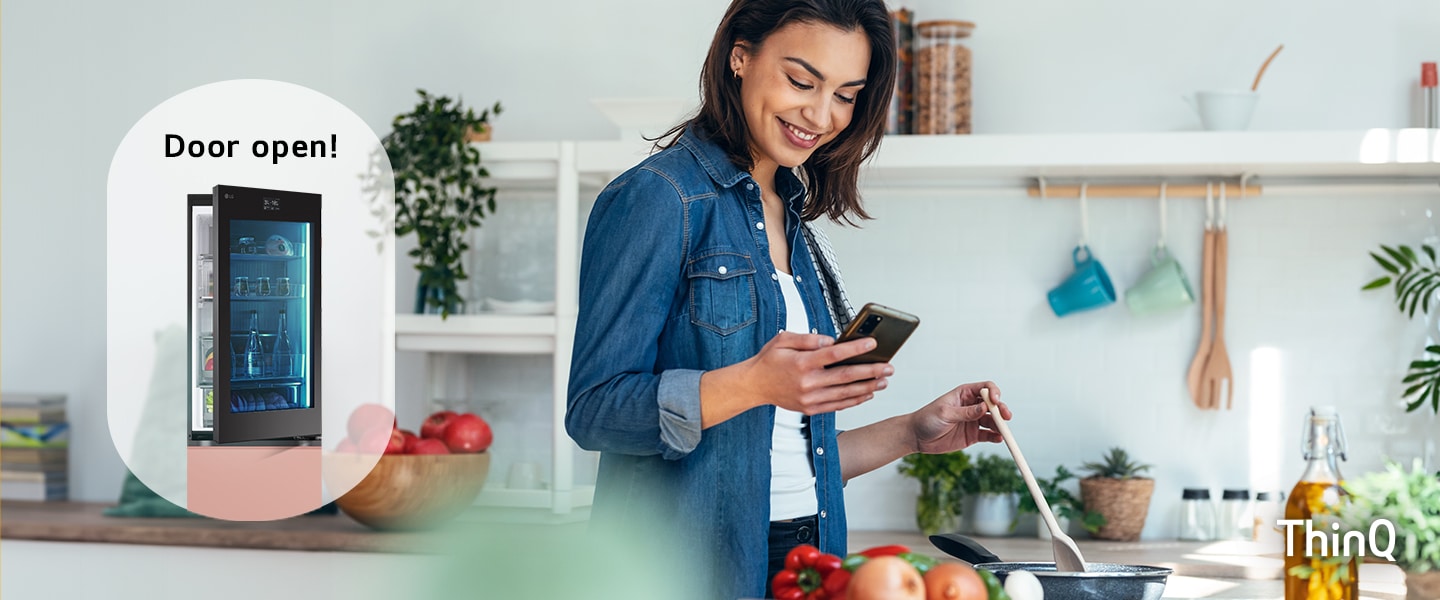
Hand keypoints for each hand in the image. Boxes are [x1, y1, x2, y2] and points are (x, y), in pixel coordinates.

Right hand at [736, 331, 892, 414]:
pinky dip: (854, 400)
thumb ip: (807, 338)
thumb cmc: (770, 360)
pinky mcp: (810, 409)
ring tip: (884, 381)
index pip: (833, 355)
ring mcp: (810, 399)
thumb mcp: (783, 340)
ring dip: (867, 387)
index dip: (855, 348)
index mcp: (801, 363)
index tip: (872, 343)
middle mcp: (807, 383)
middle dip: (870, 372)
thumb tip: (830, 340)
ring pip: (845, 394)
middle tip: (889, 367)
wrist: (754, 386)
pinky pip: (838, 405)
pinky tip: (868, 394)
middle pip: (845, 377)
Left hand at [908, 381, 1010, 453]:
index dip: (994, 392)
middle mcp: (972, 406)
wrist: (916, 437)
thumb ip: (965, 412)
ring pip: (993, 420)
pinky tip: (998, 438)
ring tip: (1003, 432)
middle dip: (1001, 409)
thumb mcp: (945, 413)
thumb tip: (984, 408)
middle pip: (993, 405)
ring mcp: (973, 421)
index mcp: (964, 394)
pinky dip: (995, 436)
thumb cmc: (927, 419)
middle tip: (1006, 417)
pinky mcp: (973, 435)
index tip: (996, 401)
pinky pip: (988, 435)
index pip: (985, 388)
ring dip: (1000, 425)